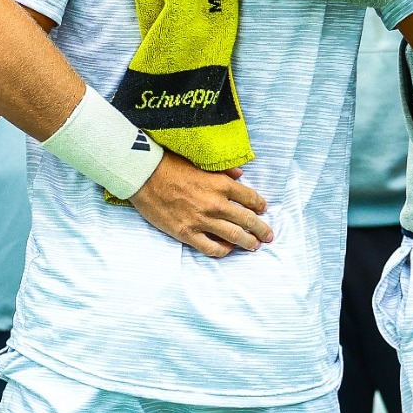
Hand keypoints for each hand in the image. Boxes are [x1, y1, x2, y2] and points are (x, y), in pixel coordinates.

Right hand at [126, 152, 274, 258]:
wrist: (143, 176)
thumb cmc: (169, 165)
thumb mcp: (200, 162)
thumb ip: (222, 171)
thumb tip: (240, 175)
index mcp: (220, 184)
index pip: (250, 197)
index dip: (259, 205)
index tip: (263, 209)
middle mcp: (215, 203)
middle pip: (247, 220)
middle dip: (261, 229)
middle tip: (268, 235)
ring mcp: (202, 220)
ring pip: (234, 236)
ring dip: (248, 242)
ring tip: (254, 246)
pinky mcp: (187, 233)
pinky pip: (211, 248)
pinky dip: (223, 250)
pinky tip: (228, 249)